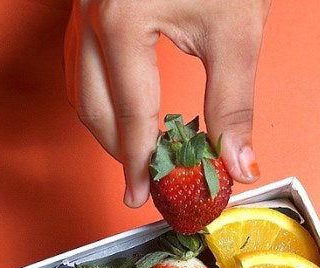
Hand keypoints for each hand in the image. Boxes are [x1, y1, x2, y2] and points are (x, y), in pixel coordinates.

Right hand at [65, 0, 270, 206]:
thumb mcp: (236, 29)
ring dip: (107, 127)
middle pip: (94, 110)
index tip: (146, 196)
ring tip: (140, 154)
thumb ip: (233, 104)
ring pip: (81, 90)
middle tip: (146, 182)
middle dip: (120, 152)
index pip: (131, 116)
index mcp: (123, 20)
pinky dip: (102, 96)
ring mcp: (83, 6)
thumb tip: (238, 164)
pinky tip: (128, 112)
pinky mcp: (88, 2)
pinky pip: (82, 65)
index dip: (141, 164)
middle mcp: (93, 14)